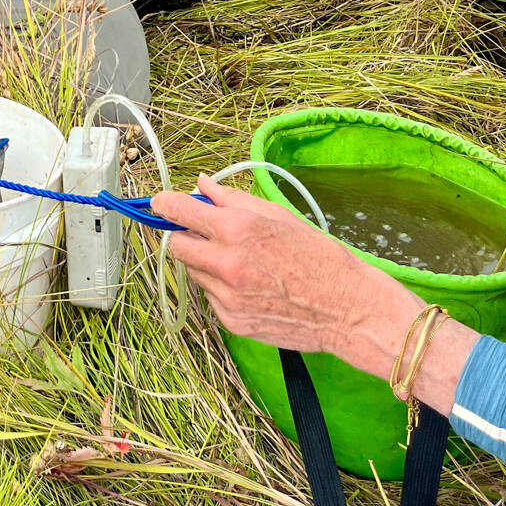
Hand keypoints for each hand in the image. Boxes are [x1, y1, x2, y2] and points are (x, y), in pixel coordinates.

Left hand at [151, 176, 395, 355]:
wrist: (346, 309)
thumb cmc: (318, 257)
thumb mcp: (277, 216)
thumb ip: (232, 199)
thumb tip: (202, 185)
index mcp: (237, 229)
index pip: (179, 212)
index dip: (164, 205)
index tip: (158, 203)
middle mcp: (225, 263)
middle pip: (177, 246)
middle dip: (186, 236)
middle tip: (207, 235)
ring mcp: (226, 296)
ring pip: (193, 272)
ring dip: (205, 263)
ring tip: (242, 263)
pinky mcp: (231, 321)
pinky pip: (211, 297)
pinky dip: (221, 288)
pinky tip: (251, 286)